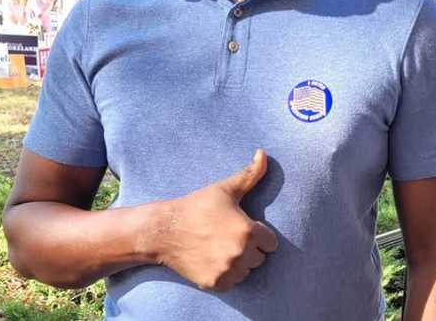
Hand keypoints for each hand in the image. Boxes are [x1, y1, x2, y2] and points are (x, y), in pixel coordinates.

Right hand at [154, 149, 279, 290]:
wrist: (164, 231)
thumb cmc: (197, 207)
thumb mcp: (225, 189)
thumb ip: (250, 174)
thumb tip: (263, 153)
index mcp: (248, 231)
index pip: (271, 243)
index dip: (259, 235)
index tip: (244, 228)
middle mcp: (240, 254)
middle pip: (260, 258)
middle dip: (250, 249)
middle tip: (229, 237)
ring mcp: (227, 270)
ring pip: (247, 271)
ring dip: (239, 263)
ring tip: (221, 248)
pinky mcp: (214, 283)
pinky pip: (232, 282)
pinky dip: (226, 275)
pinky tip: (213, 259)